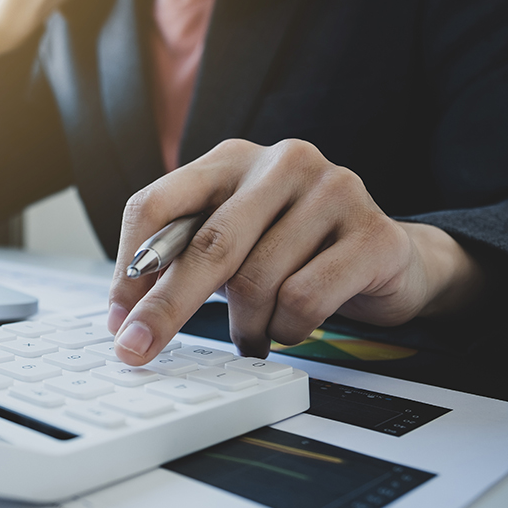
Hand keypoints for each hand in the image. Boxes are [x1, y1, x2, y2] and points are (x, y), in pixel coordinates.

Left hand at [106, 139, 485, 364]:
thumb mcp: (233, 239)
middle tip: (139, 348)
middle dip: (166, 308)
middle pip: (206, 245)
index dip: (130, 266)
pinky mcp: (373, 232)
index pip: (157, 203)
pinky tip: (290, 326)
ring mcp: (332, 191)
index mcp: (230, 159)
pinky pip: (304, 299)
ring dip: (244, 327)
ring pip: (256, 281)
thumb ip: (183, 256)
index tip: (118, 316)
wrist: (389, 257)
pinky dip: (287, 328)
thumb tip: (127, 311)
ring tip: (253, 335)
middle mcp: (280, 163)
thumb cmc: (294, 249)